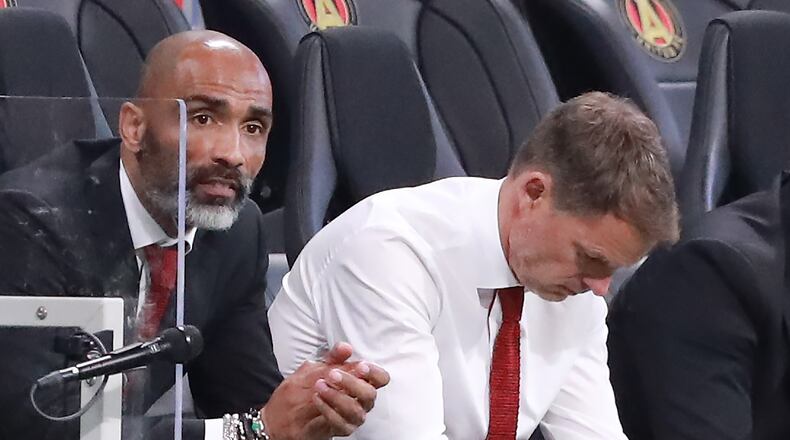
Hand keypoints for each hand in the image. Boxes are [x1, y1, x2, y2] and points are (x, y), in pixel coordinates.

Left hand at [261, 342, 389, 439]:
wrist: (292, 409)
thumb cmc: (313, 386)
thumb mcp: (321, 366)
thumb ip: (334, 356)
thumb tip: (345, 347)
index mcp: (362, 382)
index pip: (381, 379)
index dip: (375, 372)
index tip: (360, 366)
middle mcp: (362, 401)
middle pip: (370, 394)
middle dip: (351, 383)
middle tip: (332, 374)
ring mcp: (353, 417)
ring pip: (355, 411)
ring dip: (337, 396)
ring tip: (320, 386)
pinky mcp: (342, 429)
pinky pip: (340, 423)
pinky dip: (328, 410)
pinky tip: (317, 399)